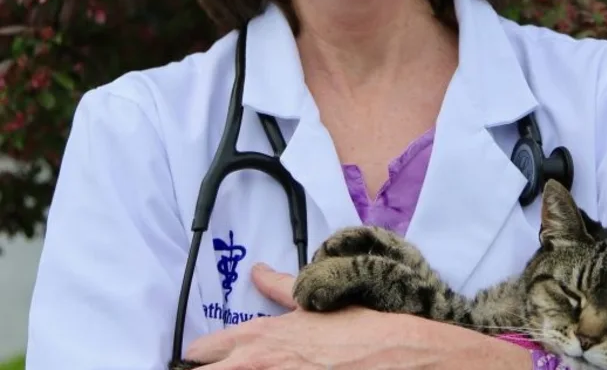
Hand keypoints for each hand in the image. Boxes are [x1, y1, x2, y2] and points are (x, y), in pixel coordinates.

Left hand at [182, 263, 530, 368]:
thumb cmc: (358, 329)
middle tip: (192, 363)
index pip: (208, 350)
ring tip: (222, 365)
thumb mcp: (317, 302)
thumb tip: (258, 270)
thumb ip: (283, 286)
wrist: (396, 356)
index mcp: (263, 338)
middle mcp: (261, 364)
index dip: (196, 355)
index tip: (187, 357)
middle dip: (201, 367)